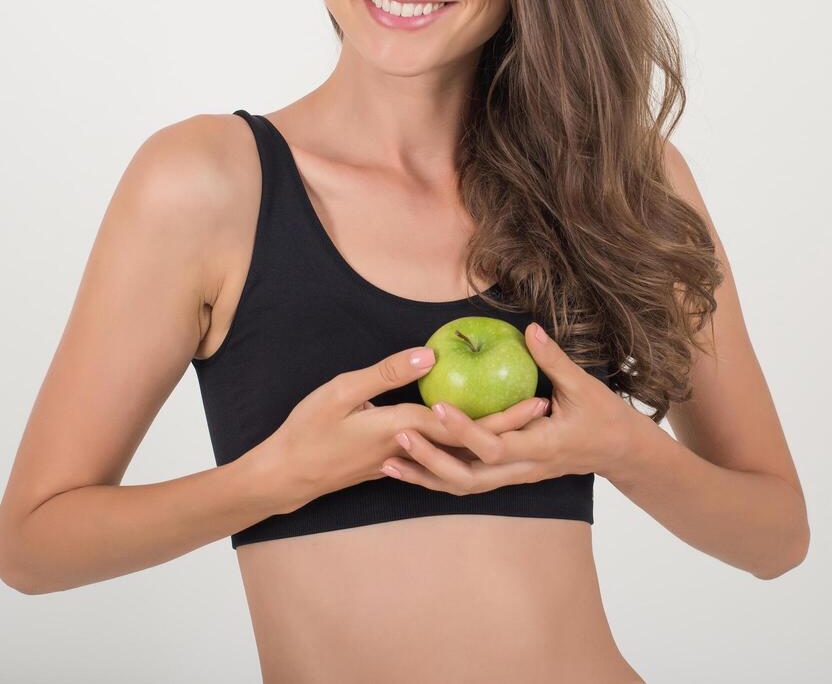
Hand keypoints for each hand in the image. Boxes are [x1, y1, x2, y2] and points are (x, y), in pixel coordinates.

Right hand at [265, 344, 549, 506]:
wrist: (288, 476)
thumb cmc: (308, 430)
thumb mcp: (341, 392)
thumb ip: (386, 374)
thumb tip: (428, 355)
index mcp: (401, 429)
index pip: (461, 422)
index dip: (499, 413)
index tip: (533, 400)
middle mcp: (410, 450)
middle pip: (469, 440)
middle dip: (508, 426)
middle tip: (543, 409)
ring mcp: (404, 462)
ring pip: (458, 452)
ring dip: (490, 437)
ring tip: (520, 422)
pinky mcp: (396, 466)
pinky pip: (440, 458)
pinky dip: (464, 448)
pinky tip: (474, 439)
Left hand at [381, 322, 638, 494]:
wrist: (618, 452)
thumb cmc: (604, 416)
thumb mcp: (584, 387)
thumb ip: (554, 361)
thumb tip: (530, 329)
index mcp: (540, 448)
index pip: (495, 447)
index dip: (465, 430)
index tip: (438, 407)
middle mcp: (522, 468)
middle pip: (469, 478)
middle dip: (431, 460)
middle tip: (399, 433)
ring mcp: (514, 475)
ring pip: (463, 487)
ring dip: (426, 475)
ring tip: (388, 461)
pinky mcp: (507, 474)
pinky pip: (467, 482)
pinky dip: (436, 477)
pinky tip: (409, 466)